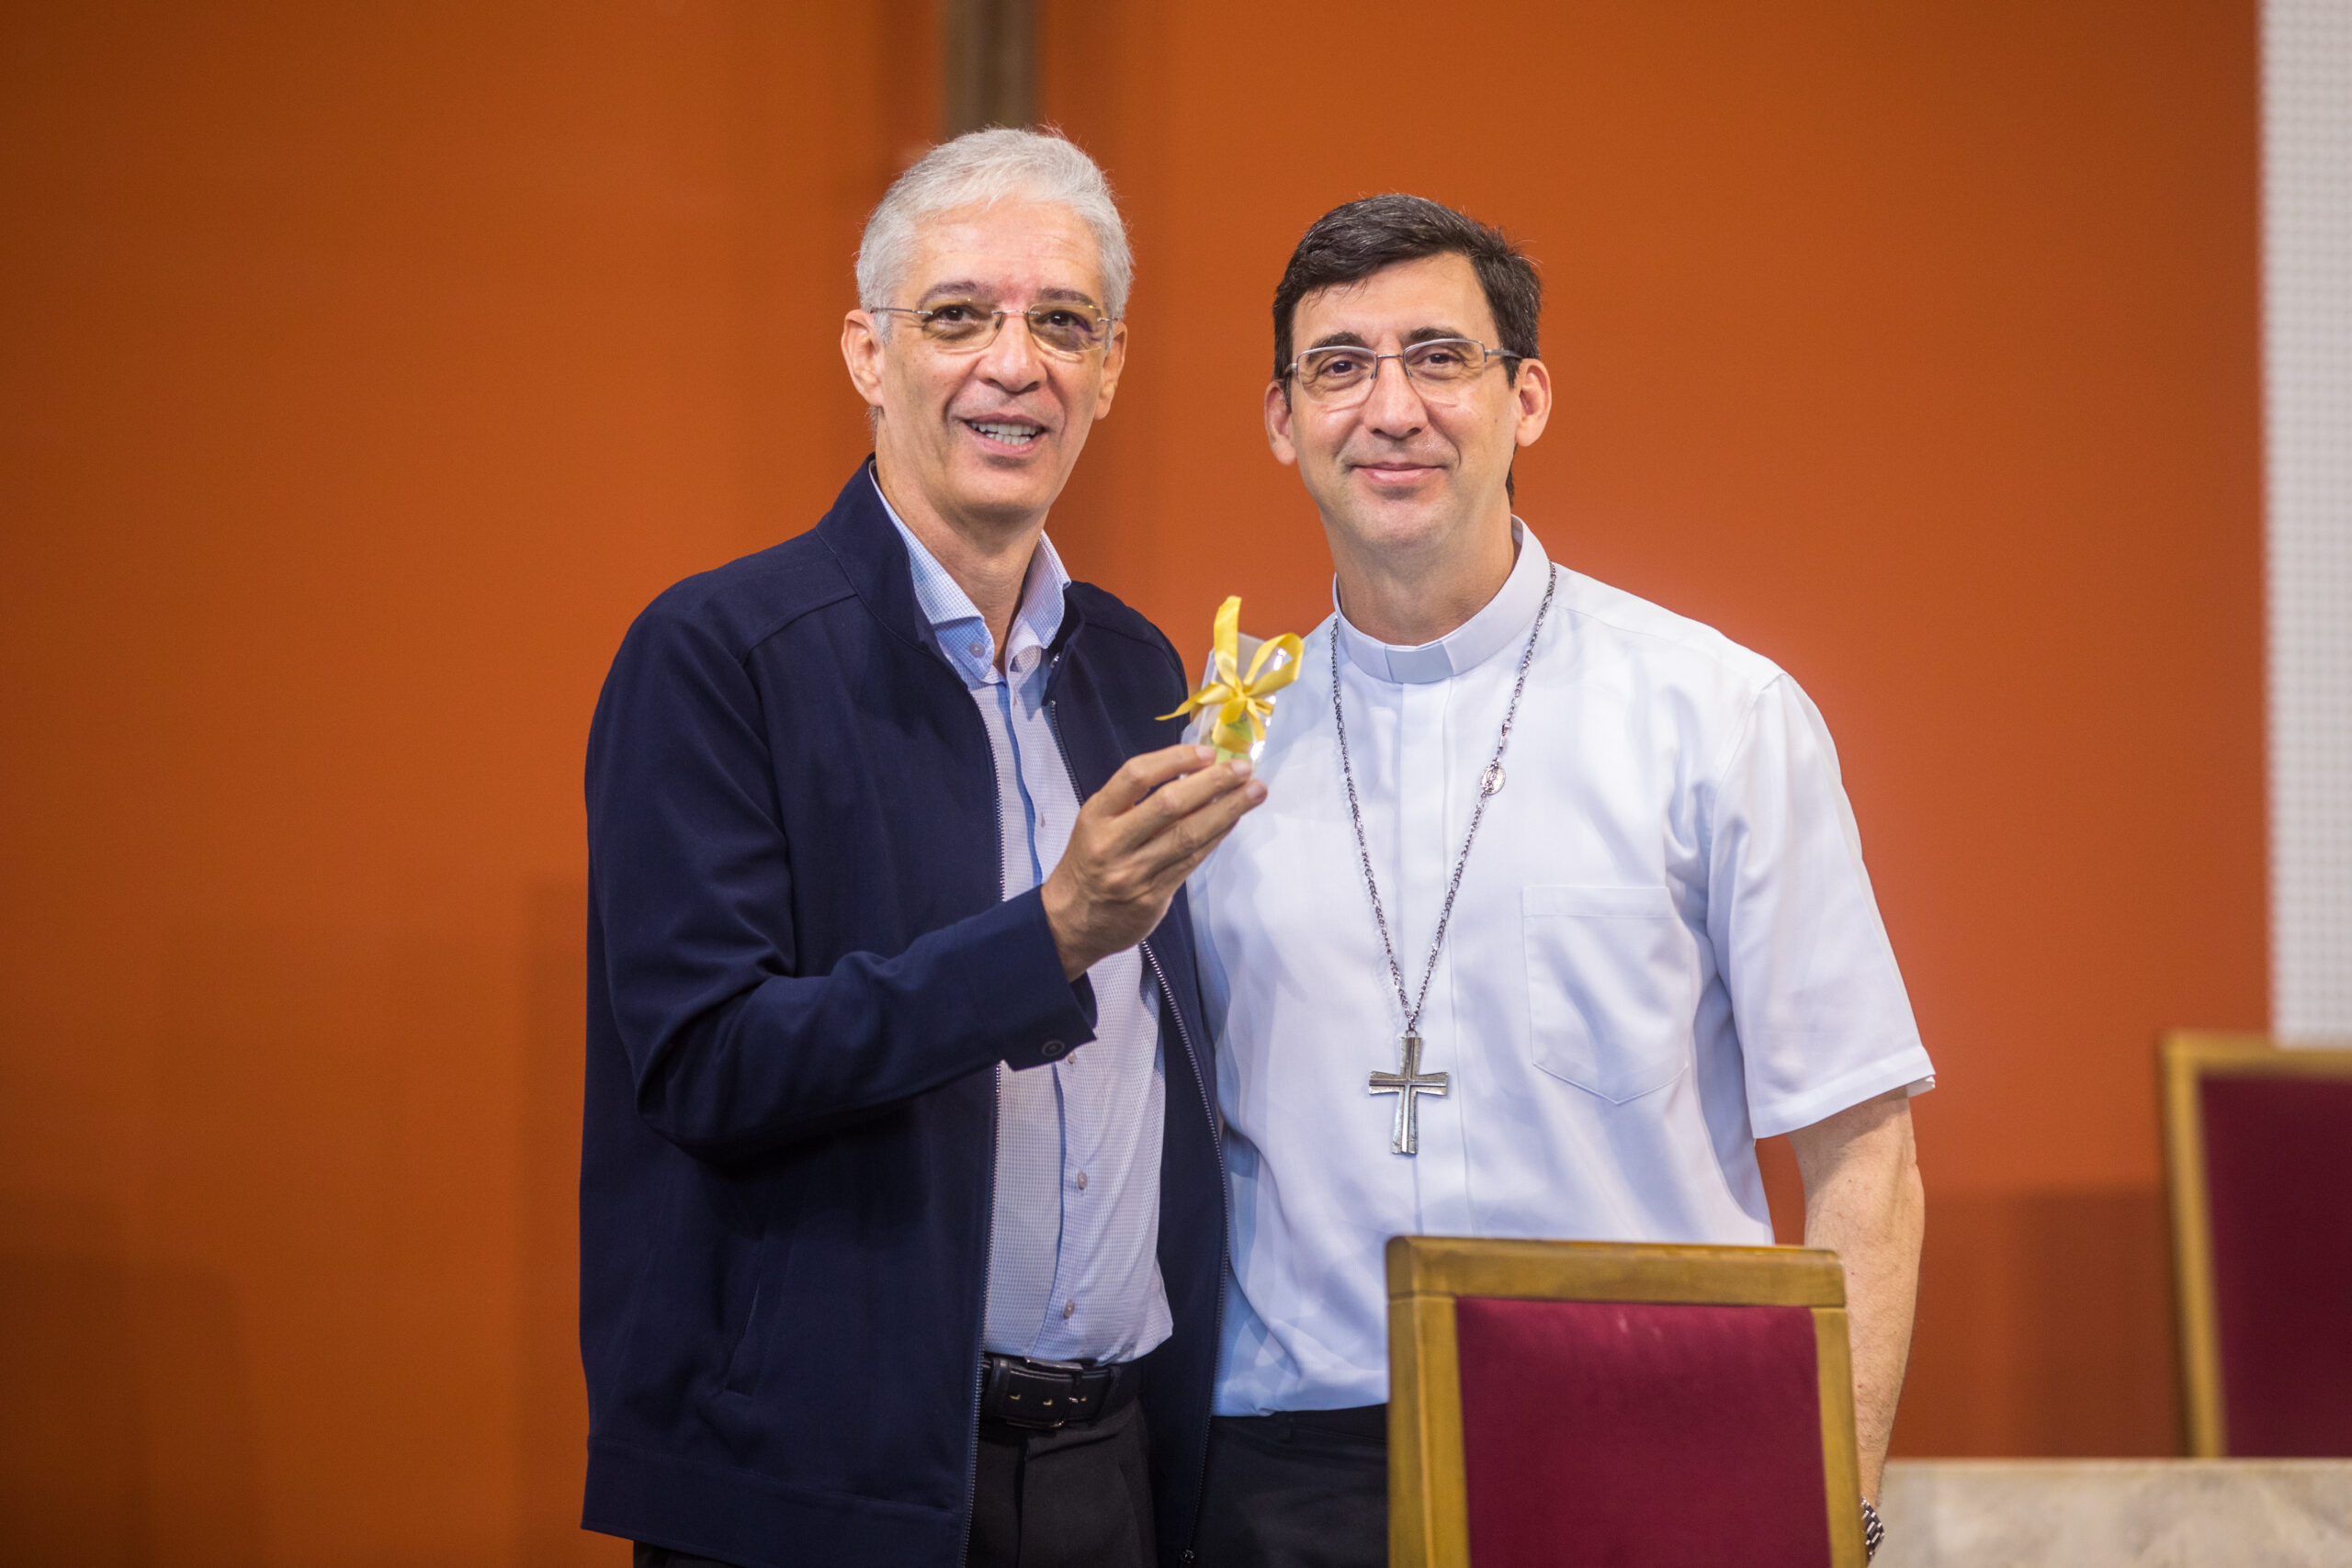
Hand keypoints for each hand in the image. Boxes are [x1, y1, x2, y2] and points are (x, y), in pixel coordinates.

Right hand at [1043, 744, 1265, 978]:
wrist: (1070, 921)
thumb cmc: (1090, 861)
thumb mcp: (1097, 822)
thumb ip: (1135, 800)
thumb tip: (1194, 771)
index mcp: (1096, 815)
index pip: (1136, 776)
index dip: (1175, 760)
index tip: (1208, 752)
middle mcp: (1113, 842)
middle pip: (1169, 805)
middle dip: (1211, 783)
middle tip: (1243, 768)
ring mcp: (1133, 872)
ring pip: (1187, 836)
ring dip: (1226, 810)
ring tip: (1254, 792)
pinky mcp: (1152, 897)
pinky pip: (1191, 862)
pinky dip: (1215, 837)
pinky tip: (1233, 820)